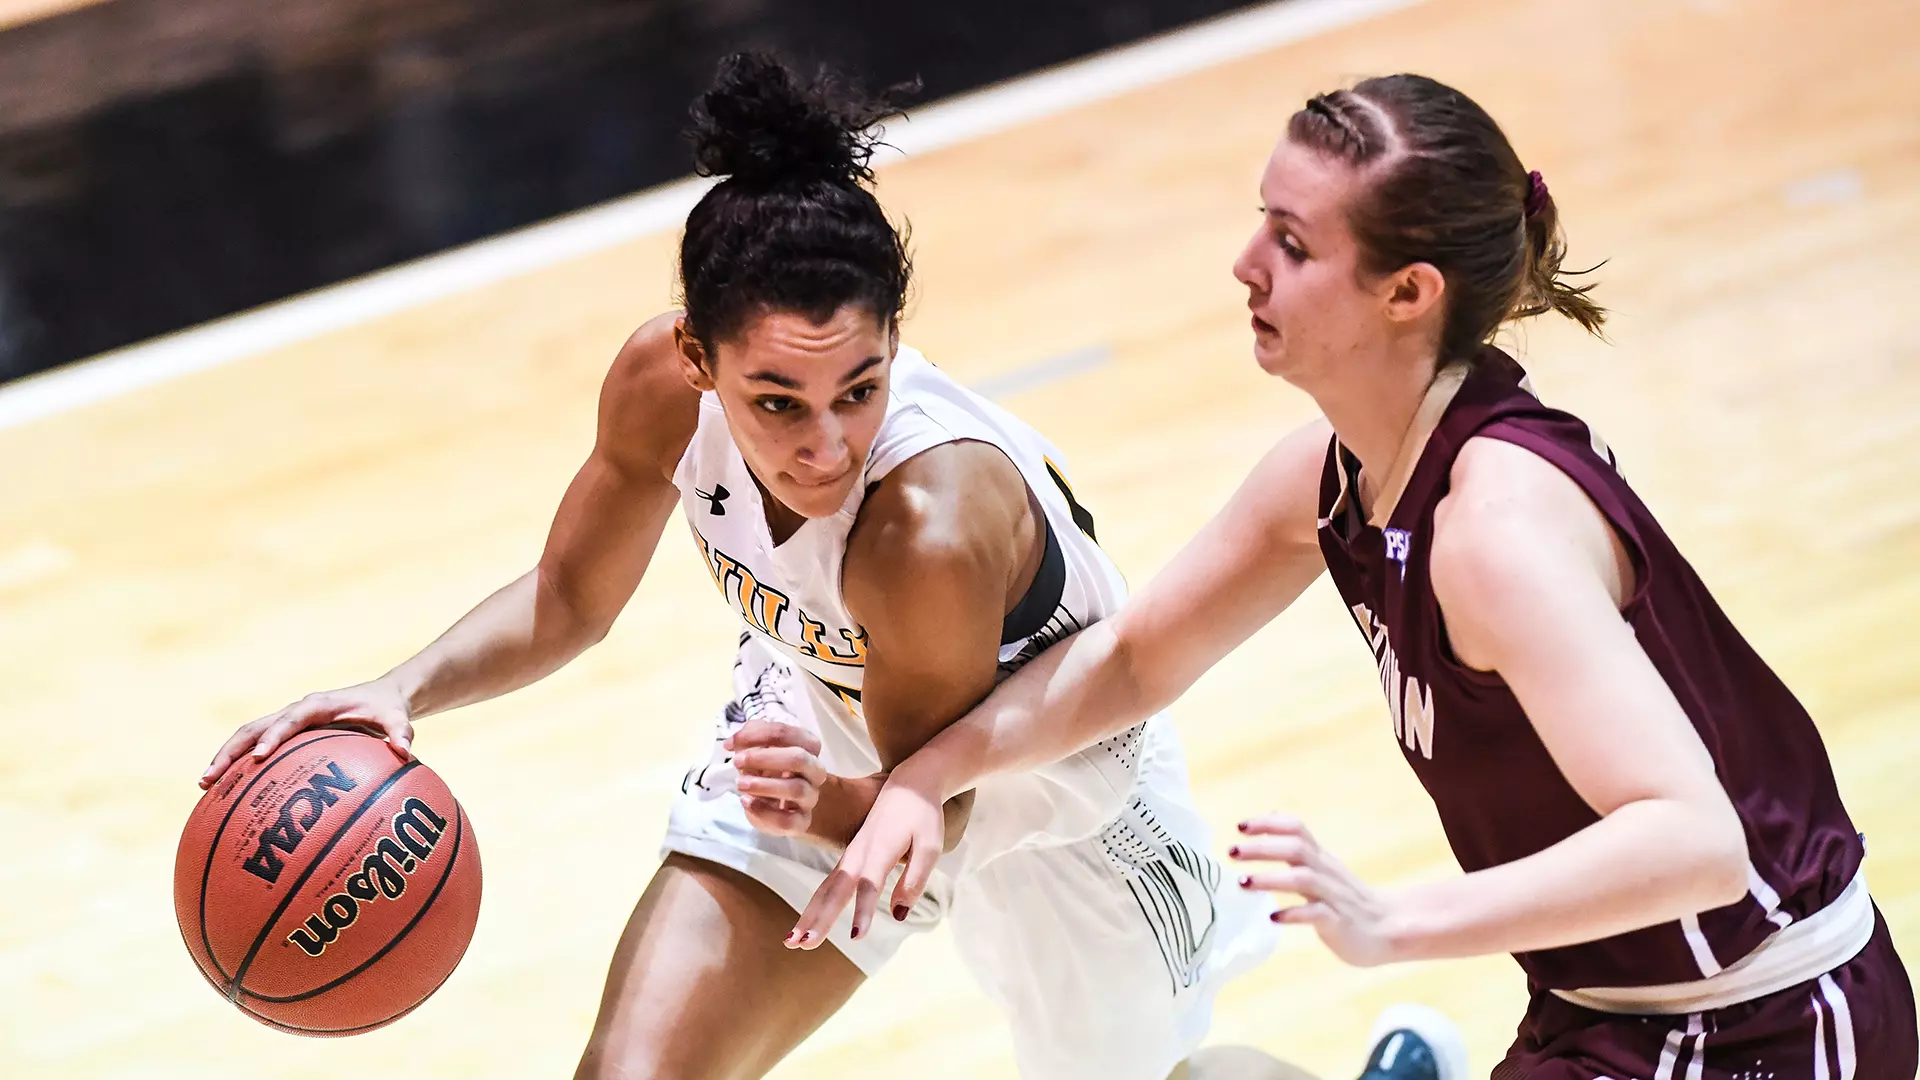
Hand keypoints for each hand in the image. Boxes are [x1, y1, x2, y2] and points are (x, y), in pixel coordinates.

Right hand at [200, 680, 412, 788]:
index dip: (273, 736)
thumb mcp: (398, 718)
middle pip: (254, 728)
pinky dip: (239, 766)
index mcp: (318, 705)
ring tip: (205, 787)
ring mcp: (287, 721)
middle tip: (210, 778)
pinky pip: (257, 747)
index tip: (259, 757)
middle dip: (230, 751)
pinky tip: (226, 795)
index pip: (289, 719)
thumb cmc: (387, 709)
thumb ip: (401, 731)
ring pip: (247, 737)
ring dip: (226, 759)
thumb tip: (406, 750)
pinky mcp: (286, 734)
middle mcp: (296, 710)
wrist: (382, 697)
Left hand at [725, 719, 828, 837]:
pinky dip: (763, 811)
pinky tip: (746, 802)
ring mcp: (810, 797)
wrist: (772, 807)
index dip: (758, 735)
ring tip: (740, 784)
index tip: (731, 743)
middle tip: (737, 761)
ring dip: (763, 785)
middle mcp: (814, 771)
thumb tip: (734, 740)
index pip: (789, 734)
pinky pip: (787, 819)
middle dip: (764, 758)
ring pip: (795, 789)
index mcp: (807, 747)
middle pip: (798, 758)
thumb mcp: (757, 751)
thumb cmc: (767, 772)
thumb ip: (749, 738)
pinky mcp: (801, 822)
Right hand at [785, 761, 945, 948]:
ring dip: (809, 914)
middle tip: (802, 944)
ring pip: (826, 888)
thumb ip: (916, 879)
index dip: (863, 910)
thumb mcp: (931, 845)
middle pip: (835, 889)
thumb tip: (898, 914)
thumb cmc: (923, 814)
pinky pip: (830, 884)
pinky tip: (807, 923)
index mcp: (880, 849)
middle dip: (818, 918)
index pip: (869, 884)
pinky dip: (816, 904)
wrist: (910, 783)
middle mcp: (859, 853)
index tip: (856, 938)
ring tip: (791, 941)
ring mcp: (852, 854)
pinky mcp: (851, 857)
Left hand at [1230, 814, 1402, 967]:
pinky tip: (1274, 918)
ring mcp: (1333, 897)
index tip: (1240, 826)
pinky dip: (1294, 914)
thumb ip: (1298, 851)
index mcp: (1320, 859)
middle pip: (1295, 849)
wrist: (1390, 929)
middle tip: (1232, 851)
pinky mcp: (1338, 922)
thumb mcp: (1322, 871)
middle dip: (1262, 848)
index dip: (1269, 824)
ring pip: (1303, 879)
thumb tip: (1270, 819)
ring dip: (1270, 878)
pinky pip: (1316, 914)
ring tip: (1243, 882)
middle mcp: (1326, 872)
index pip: (1296, 829)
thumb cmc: (1348, 901)